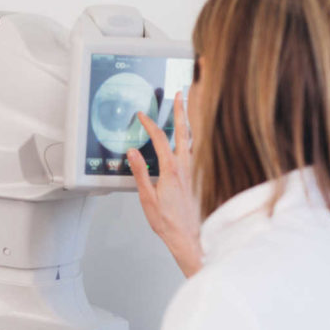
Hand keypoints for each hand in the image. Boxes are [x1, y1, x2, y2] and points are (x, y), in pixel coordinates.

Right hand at [127, 92, 202, 277]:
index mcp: (171, 169)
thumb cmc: (168, 222)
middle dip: (181, 110)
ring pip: (192, 139)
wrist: (188, 236)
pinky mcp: (197, 177)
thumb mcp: (147, 197)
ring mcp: (193, 171)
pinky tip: (190, 137)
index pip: (160, 138)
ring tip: (187, 107)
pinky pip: (195, 151)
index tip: (142, 115)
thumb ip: (140, 173)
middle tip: (181, 93)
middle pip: (183, 131)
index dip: (150, 124)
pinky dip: (192, 138)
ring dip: (189, 121)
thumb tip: (132, 153)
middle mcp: (185, 167)